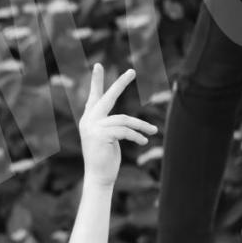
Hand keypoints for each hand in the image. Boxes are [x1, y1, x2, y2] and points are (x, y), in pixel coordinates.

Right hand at [78, 64, 156, 187]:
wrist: (98, 177)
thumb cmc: (105, 159)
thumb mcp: (109, 139)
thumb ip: (112, 126)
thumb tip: (125, 121)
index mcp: (89, 119)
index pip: (94, 97)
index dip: (96, 81)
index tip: (97, 66)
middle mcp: (88, 120)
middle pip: (107, 97)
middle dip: (120, 84)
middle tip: (132, 71)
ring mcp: (92, 127)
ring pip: (123, 119)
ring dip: (141, 125)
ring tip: (153, 131)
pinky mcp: (100, 135)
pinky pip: (124, 130)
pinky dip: (136, 135)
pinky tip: (144, 141)